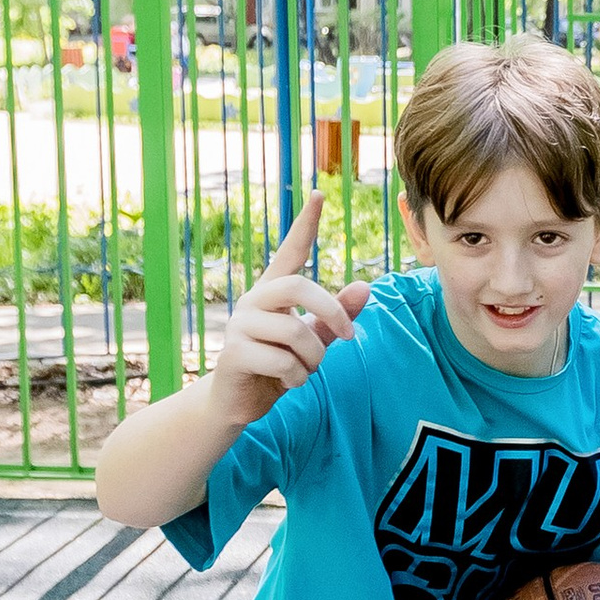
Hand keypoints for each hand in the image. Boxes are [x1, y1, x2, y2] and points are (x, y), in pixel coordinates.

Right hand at [215, 193, 372, 415]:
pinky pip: (283, 361)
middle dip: (332, 312)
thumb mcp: (312, 340)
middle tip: (348, 337)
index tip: (320, 195)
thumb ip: (336, 315)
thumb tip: (365, 286)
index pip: (290, 252)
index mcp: (272, 293)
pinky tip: (286, 382)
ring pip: (295, 332)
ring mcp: (239, 326)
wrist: (237, 403)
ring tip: (304, 370)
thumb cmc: (276, 366)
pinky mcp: (233, 353)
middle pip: (299, 287)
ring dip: (313, 359)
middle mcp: (254, 302)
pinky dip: (296, 377)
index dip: (305, 225)